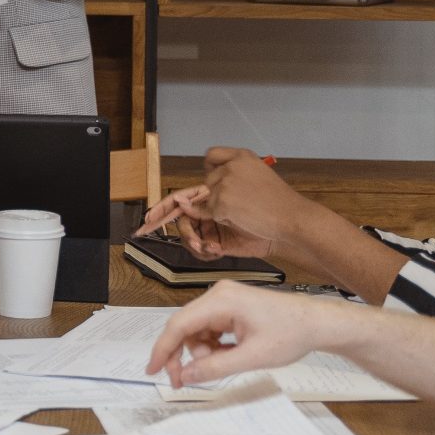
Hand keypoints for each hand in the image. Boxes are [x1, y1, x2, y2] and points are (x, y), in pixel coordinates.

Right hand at [132, 185, 271, 260]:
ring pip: (190, 234)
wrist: (287, 228)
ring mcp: (217, 223)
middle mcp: (214, 203)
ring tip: (205, 246)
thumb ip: (203, 198)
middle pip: (182, 216)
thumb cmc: (269, 203)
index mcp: (215, 184)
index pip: (183, 194)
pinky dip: (203, 250)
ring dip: (193, 240)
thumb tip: (182, 201)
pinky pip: (201, 248)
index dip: (163, 206)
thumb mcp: (230, 192)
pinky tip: (214, 249)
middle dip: (182, 227)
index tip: (147, 218)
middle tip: (177, 239)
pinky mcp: (222, 241)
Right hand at [144, 280, 335, 386]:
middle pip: (185, 327)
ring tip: (221, 366)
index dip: (163, 349)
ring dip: (201, 352)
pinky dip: (213, 346)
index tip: (153, 370)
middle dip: (183, 355)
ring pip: (197, 330)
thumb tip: (186, 376)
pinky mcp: (232, 308)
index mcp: (221, 300)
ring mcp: (225, 300)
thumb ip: (215, 367)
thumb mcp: (252, 357)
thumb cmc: (290, 334)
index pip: (179, 324)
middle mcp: (219, 295)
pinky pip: (210, 329)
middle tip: (184, 381)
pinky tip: (227, 356)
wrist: (317, 323)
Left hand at [200, 149, 316, 249]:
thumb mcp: (260, 172)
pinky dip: (225, 219)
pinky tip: (244, 218)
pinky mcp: (221, 202)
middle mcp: (231, 166)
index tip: (217, 178)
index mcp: (242, 156)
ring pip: (210, 198)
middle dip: (217, 192)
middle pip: (209, 179)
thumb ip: (240, 170)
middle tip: (239, 202)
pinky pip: (213, 214)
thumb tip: (219, 177)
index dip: (211, 168)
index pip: (212, 154)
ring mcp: (225, 184)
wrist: (291, 216)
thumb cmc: (279, 199)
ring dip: (222, 207)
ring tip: (245, 210)